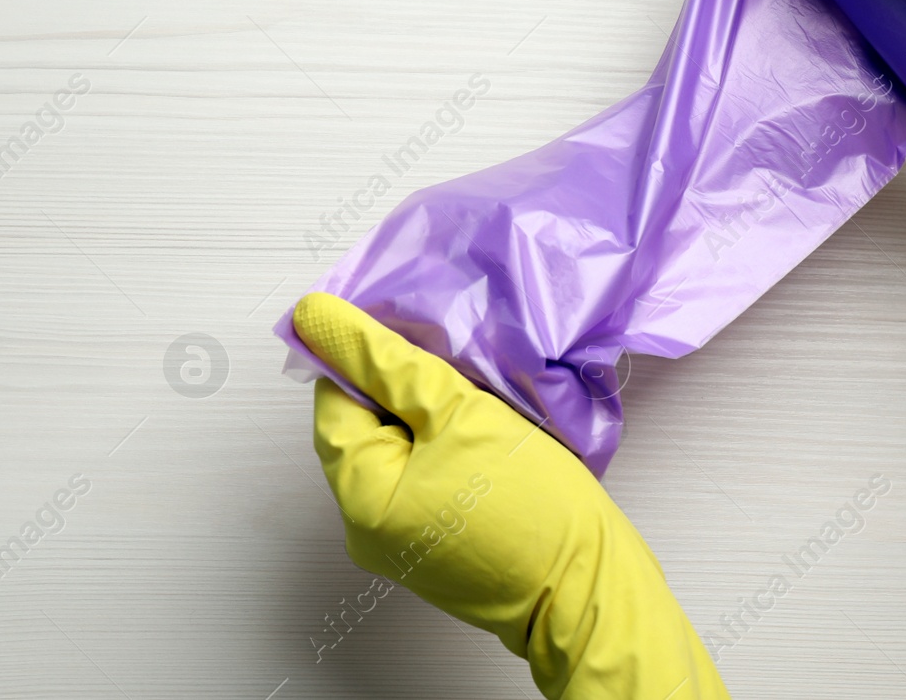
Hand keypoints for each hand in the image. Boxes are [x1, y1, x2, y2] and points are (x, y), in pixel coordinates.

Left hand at [292, 292, 729, 699]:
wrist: (590, 588)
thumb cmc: (533, 504)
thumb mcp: (459, 413)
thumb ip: (385, 362)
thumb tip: (314, 316)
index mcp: (359, 497)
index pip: (332, 400)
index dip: (361, 355)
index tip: (406, 326)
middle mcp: (363, 529)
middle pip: (360, 428)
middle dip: (395, 384)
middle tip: (447, 354)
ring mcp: (396, 544)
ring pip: (393, 451)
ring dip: (420, 414)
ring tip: (467, 390)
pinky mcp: (429, 547)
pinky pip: (417, 479)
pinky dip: (438, 447)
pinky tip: (475, 430)